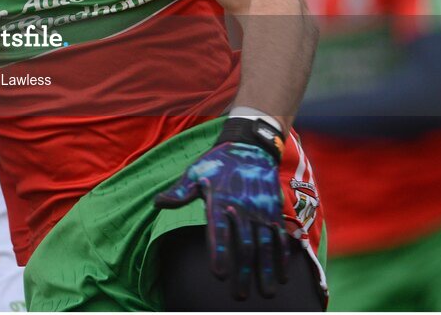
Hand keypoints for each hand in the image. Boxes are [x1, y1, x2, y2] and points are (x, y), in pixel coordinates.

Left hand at [154, 118, 289, 299]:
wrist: (249, 146)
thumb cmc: (217, 163)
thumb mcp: (195, 173)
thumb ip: (179, 192)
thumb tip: (158, 203)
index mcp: (221, 200)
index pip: (219, 230)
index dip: (220, 252)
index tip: (219, 274)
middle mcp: (243, 208)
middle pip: (245, 245)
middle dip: (243, 272)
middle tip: (239, 295)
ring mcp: (261, 210)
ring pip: (266, 245)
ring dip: (266, 271)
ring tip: (266, 293)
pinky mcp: (273, 211)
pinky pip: (280, 236)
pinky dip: (282, 256)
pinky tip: (283, 275)